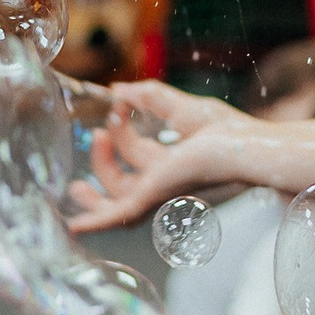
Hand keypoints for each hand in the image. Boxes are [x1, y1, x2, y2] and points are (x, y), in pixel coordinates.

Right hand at [67, 83, 314, 231]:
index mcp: (172, 165)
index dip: (122, 128)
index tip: (120, 103)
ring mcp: (156, 194)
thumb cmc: (225, 131)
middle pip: (122, 181)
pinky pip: (117, 216)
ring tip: (98, 138)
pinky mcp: (151, 198)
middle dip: (103, 162)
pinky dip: (94, 222)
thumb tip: (118, 90)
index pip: (137, 153)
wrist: (241, 147)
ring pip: (116, 198)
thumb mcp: (178, 106)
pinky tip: (72, 225)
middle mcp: (163, 184)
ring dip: (102, 169)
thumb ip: (149, 96)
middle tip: (97, 136)